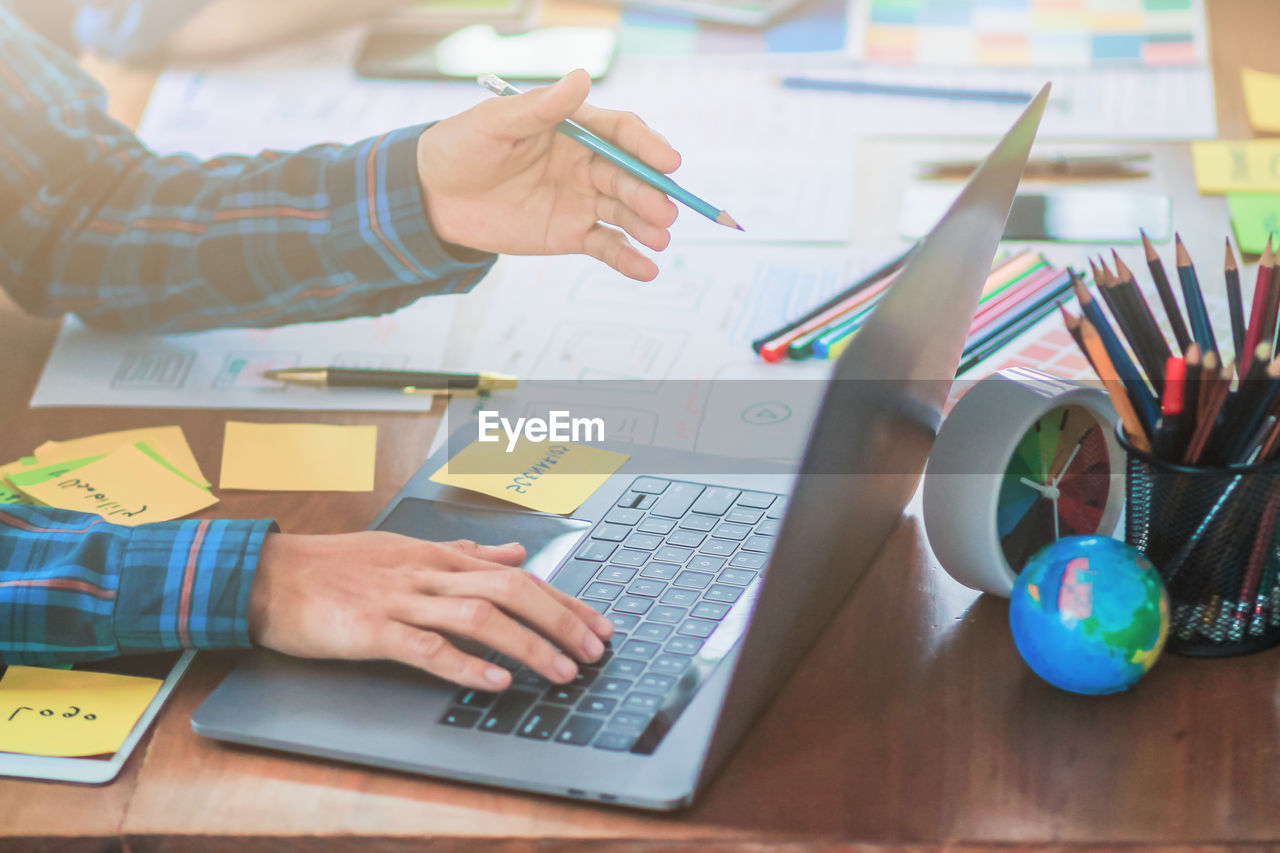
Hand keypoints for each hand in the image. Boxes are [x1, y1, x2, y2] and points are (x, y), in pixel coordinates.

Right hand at [248, 531, 614, 689]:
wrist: (267, 576)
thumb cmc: (336, 567)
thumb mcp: (405, 551)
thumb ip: (464, 554)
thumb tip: (517, 553)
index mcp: (437, 557)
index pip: (516, 576)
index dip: (563, 601)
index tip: (598, 625)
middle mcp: (426, 573)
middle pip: (509, 591)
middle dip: (559, 621)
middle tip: (594, 652)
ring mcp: (399, 599)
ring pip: (477, 616)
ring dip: (527, 645)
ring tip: (562, 671)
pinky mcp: (370, 629)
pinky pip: (425, 646)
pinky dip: (464, 663)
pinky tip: (495, 680)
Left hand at [417, 69, 681, 281]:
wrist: (434, 198)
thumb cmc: (462, 148)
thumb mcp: (494, 124)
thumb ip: (539, 109)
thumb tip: (581, 78)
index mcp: (573, 129)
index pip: (621, 133)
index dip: (647, 146)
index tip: (668, 161)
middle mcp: (585, 164)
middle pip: (628, 176)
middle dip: (649, 192)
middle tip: (663, 211)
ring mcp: (581, 201)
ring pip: (624, 212)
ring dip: (646, 225)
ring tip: (660, 240)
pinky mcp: (571, 234)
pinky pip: (606, 246)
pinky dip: (628, 259)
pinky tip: (646, 270)